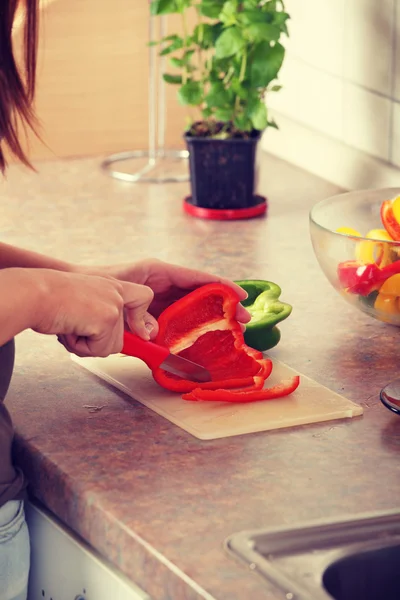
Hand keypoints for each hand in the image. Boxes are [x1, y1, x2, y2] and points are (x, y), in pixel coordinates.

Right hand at [28, 269, 154, 356]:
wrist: (35, 294)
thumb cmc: (49, 299)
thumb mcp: (83, 304)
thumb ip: (100, 319)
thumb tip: (110, 344)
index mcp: (111, 286)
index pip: (143, 296)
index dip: (141, 319)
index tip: (141, 334)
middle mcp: (116, 293)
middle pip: (119, 339)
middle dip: (95, 342)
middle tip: (75, 326)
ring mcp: (114, 305)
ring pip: (109, 347)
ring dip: (86, 345)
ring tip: (71, 325)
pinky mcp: (108, 318)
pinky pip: (99, 349)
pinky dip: (80, 346)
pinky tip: (71, 328)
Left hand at [77, 259, 250, 333]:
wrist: (79, 289)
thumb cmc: (99, 284)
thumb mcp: (123, 295)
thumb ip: (141, 314)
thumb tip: (156, 335)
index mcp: (160, 271)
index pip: (199, 278)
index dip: (223, 287)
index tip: (242, 297)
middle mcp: (164, 283)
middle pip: (201, 294)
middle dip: (224, 306)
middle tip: (244, 321)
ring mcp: (159, 298)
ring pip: (192, 308)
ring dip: (209, 319)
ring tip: (229, 332)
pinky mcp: (152, 312)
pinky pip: (176, 320)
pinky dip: (189, 329)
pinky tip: (200, 340)